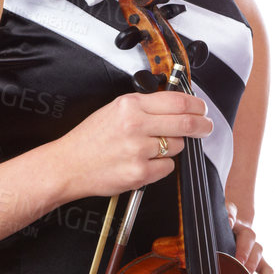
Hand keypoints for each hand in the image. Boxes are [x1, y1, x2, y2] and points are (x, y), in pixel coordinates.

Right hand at [47, 91, 211, 196]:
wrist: (68, 165)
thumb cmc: (90, 139)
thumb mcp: (114, 110)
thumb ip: (144, 106)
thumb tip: (177, 105)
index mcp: (129, 105)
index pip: (177, 101)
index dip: (197, 105)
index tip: (202, 109)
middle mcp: (135, 125)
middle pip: (185, 123)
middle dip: (202, 125)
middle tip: (206, 127)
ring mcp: (138, 150)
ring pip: (177, 146)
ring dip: (173, 147)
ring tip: (152, 148)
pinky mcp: (140, 172)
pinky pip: (167, 167)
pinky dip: (162, 166)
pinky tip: (144, 162)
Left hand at [226, 200, 272, 273]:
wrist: (234, 234)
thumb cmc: (221, 233)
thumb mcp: (216, 224)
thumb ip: (223, 218)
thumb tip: (229, 221)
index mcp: (233, 221)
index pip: (233, 213)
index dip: (231, 217)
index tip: (229, 225)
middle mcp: (247, 234)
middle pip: (249, 237)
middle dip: (244, 251)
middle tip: (237, 263)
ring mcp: (255, 249)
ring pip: (258, 253)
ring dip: (252, 266)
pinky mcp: (261, 264)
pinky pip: (267, 272)